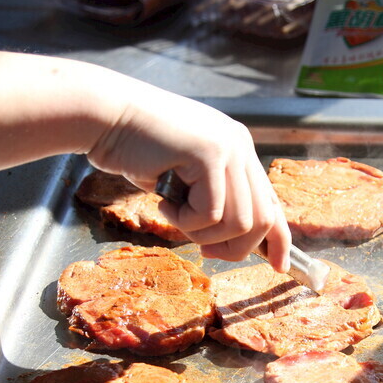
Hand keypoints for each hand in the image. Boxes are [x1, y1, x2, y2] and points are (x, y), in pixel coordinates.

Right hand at [87, 88, 291, 270]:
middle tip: (205, 250)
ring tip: (175, 215)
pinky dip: (184, 220)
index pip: (272, 202)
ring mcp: (228, 147)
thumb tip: (236, 240)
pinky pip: (210, 213)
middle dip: (235, 248)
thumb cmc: (134, 148)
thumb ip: (214, 198)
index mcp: (239, 149)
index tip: (278, 267)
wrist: (103, 115)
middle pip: (263, 219)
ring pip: (239, 222)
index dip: (279, 239)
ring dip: (203, 232)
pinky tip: (163, 201)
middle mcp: (240, 145)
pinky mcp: (208, 154)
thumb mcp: (184, 177)